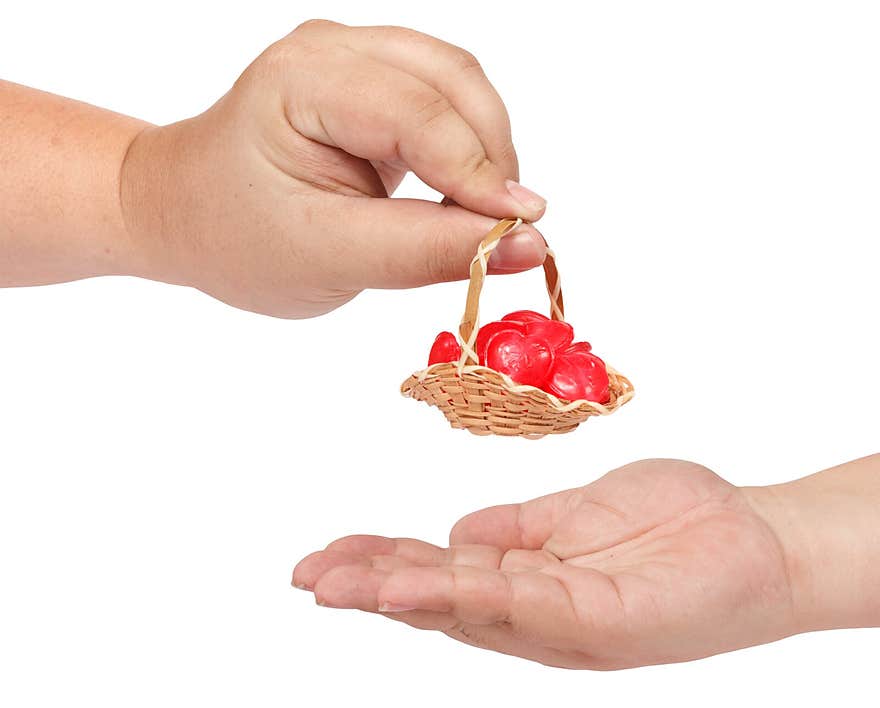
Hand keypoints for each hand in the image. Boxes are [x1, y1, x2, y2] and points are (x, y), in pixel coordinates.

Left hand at [119, 20, 546, 317]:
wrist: (187, 215)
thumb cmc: (239, 239)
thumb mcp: (331, 259)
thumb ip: (429, 251)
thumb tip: (529, 245)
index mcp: (301, 81)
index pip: (416, 113)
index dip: (478, 173)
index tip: (523, 231)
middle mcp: (330, 50)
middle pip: (451, 79)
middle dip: (491, 157)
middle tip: (504, 231)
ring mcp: (353, 57)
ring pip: (458, 84)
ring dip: (486, 150)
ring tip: (480, 217)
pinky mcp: (371, 80)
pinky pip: (444, 99)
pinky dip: (467, 147)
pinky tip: (458, 194)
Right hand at [293, 460, 801, 668]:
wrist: (755, 534)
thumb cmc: (669, 520)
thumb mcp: (572, 513)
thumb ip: (513, 528)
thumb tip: (453, 531)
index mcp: (525, 578)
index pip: (438, 568)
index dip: (381, 560)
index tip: (326, 551)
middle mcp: (534, 609)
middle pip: (438, 600)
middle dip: (368, 586)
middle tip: (307, 576)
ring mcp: (562, 620)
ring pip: (464, 611)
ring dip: (396, 595)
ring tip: (337, 584)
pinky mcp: (595, 622)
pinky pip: (515, 607)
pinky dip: (456, 595)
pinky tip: (411, 585)